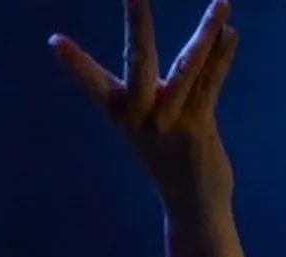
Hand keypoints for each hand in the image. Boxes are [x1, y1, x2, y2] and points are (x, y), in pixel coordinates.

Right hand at [49, 0, 239, 222]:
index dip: (76, 65)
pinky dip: (222, 57)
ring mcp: (170, 122)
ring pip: (186, 68)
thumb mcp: (156, 123)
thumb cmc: (172, 158)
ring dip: (205, 32)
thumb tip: (206, 44)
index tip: (55, 42)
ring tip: (222, 2)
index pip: (94, 83)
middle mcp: (142, 116)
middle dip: (138, 24)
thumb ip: (169, 88)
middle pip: (138, 62)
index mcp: (123, 114)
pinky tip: (230, 33)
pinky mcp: (198, 128)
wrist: (193, 206)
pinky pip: (210, 85)